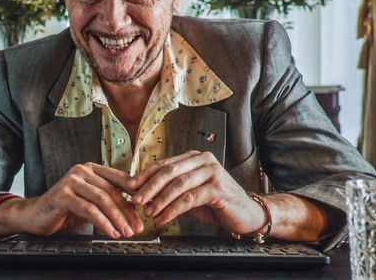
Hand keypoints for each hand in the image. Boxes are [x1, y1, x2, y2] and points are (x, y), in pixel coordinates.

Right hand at [0, 163, 143, 238]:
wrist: (35, 216)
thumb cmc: (64, 210)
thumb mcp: (90, 202)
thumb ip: (108, 200)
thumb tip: (133, 210)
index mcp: (91, 169)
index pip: (120, 178)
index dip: (134, 194)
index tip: (145, 209)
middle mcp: (82, 170)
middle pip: (112, 191)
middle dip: (127, 211)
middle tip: (136, 227)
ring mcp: (72, 180)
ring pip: (102, 199)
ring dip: (117, 218)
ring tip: (126, 232)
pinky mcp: (63, 195)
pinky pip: (89, 209)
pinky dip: (102, 222)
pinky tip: (110, 232)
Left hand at [120, 150, 266, 234]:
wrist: (245, 214)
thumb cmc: (215, 204)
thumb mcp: (189, 195)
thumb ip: (169, 191)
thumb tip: (141, 194)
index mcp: (195, 158)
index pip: (164, 164)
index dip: (145, 175)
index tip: (129, 186)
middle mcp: (204, 160)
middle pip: (169, 172)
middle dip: (149, 187)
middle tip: (136, 200)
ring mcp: (213, 172)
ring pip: (178, 185)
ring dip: (160, 200)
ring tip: (148, 212)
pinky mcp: (218, 189)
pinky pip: (189, 199)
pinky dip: (172, 210)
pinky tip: (163, 218)